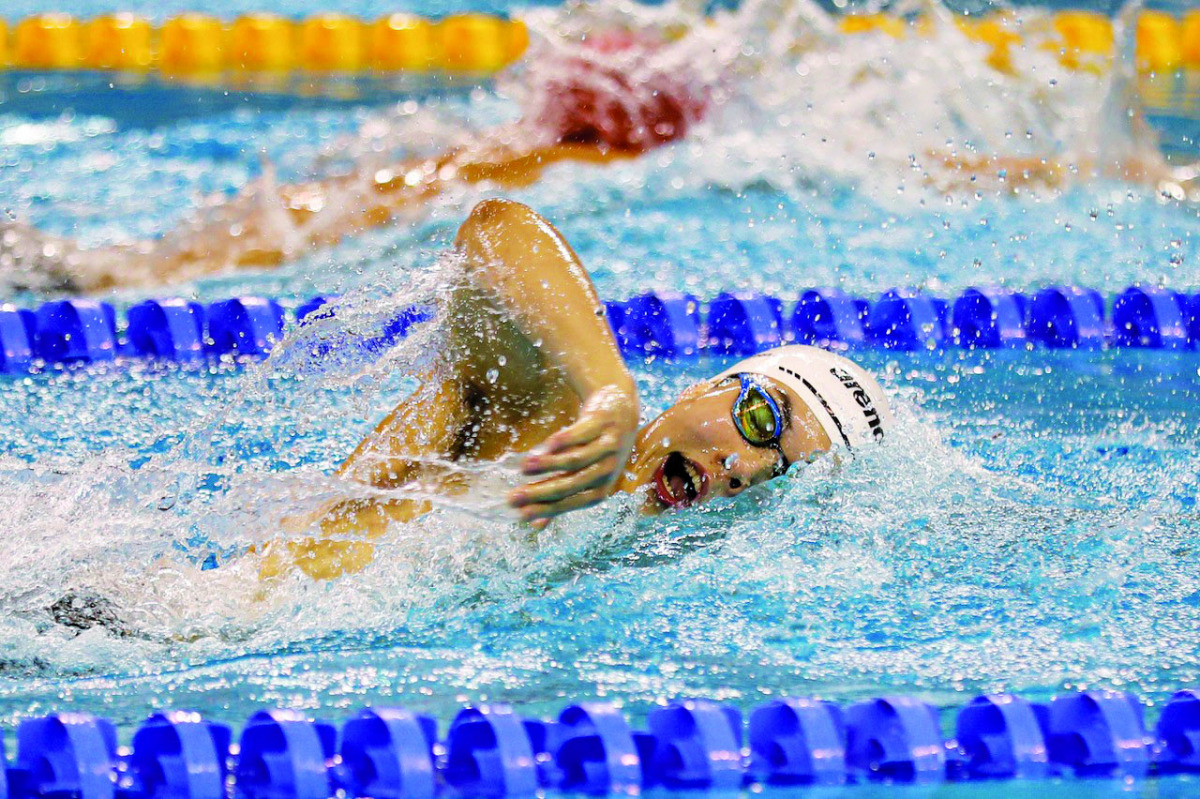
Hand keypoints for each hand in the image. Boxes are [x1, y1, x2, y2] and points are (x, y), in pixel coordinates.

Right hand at [509, 384, 638, 527]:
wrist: (620, 410)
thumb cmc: (596, 449)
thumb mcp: (583, 475)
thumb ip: (561, 498)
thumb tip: (535, 527)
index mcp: (602, 487)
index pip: (572, 503)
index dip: (547, 509)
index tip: (521, 514)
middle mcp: (607, 469)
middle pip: (571, 484)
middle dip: (540, 492)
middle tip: (512, 496)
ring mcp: (607, 446)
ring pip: (575, 459)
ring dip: (548, 465)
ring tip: (523, 468)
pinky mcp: (602, 423)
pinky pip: (580, 434)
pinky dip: (561, 441)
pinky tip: (543, 446)